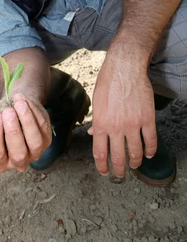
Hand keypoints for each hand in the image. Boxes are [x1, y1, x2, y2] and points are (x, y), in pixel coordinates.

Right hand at [0, 93, 51, 171]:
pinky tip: (23, 100)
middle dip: (13, 132)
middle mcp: (18, 162)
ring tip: (19, 104)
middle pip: (18, 154)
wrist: (14, 108)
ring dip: (27, 122)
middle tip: (8, 112)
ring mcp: (35, 152)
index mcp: (0, 161)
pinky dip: (33, 112)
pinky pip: (42, 127)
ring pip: (35, 143)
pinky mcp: (46, 140)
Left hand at [88, 53, 156, 177]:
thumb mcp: (96, 102)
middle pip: (118, 157)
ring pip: (136, 152)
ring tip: (135, 165)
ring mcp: (133, 124)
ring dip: (136, 162)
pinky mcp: (147, 119)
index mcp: (100, 123)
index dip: (102, 166)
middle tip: (119, 173)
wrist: (125, 68)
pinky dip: (150, 150)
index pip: (100, 152)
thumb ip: (96, 120)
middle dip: (118, 169)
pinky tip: (149, 154)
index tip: (105, 172)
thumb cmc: (108, 82)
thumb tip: (92, 134)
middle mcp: (116, 127)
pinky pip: (151, 141)